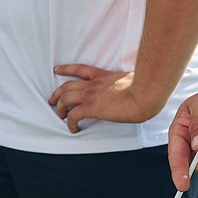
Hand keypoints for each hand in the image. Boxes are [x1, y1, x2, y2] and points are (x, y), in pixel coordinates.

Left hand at [48, 62, 163, 132]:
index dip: (66, 69)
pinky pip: (73, 115)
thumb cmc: (145, 89)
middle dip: (57, 93)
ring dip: (59, 107)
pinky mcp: (91, 107)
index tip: (57, 69)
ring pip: (65, 98)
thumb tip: (133, 89)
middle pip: (67, 85)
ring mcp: (91, 95)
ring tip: (59, 115)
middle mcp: (94, 84)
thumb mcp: (133, 80)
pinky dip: (70, 122)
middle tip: (52, 100)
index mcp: (104, 76)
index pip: (80, 69)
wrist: (145, 94)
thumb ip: (126, 83)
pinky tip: (73, 128)